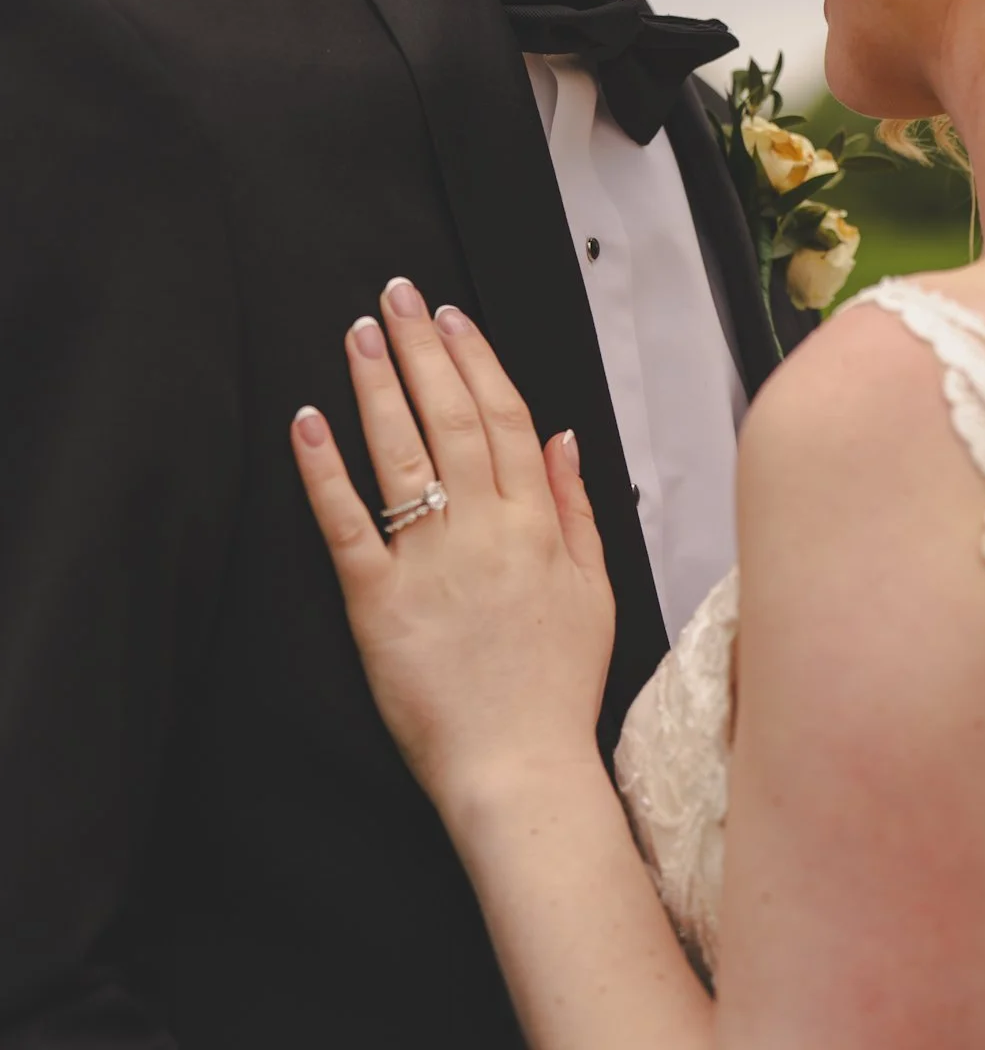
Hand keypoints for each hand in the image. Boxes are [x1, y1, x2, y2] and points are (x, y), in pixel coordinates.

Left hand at [291, 281, 615, 835]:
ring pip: (403, 453)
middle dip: (423, 349)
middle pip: (453, 416)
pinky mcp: (378, 602)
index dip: (476, 358)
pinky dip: (326, 469)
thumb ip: (577, 508)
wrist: (519, 768)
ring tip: (360, 334)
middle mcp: (484, 530)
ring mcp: (430, 563)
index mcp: (535, 524)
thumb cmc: (555, 687)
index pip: (505, 417)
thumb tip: (563, 439)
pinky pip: (348, 524)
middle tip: (398, 296)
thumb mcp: (593, 588)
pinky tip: (309, 422)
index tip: (451, 317)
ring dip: (378, 385)